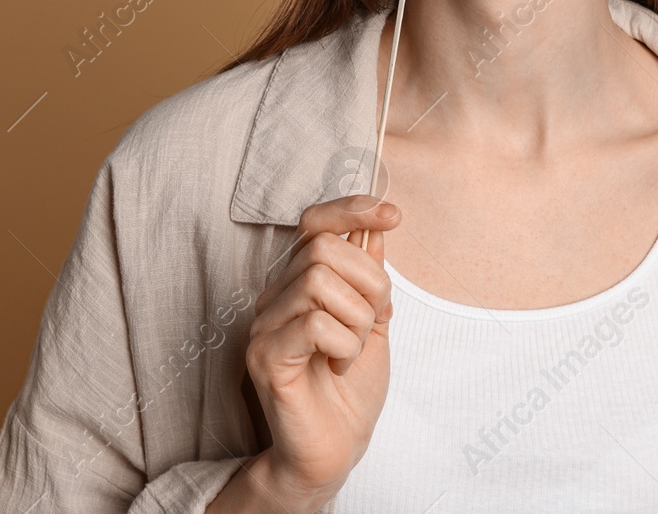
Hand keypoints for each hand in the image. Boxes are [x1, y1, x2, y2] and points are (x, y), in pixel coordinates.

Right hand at [241, 194, 400, 502]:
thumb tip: (374, 225)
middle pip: (321, 247)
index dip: (351, 209)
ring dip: (357, 318)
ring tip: (354, 348)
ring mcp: (265, 326)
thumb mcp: (373, 321)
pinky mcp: (266, 357)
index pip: (314, 222)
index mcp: (298, 282)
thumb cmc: (351, 389)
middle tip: (375, 320)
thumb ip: (369, 276)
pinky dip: (344, 344)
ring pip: (318, 281)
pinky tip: (339, 364)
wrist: (337, 448)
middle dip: (367, 280)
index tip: (392, 216)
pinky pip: (314, 323)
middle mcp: (274, 297)